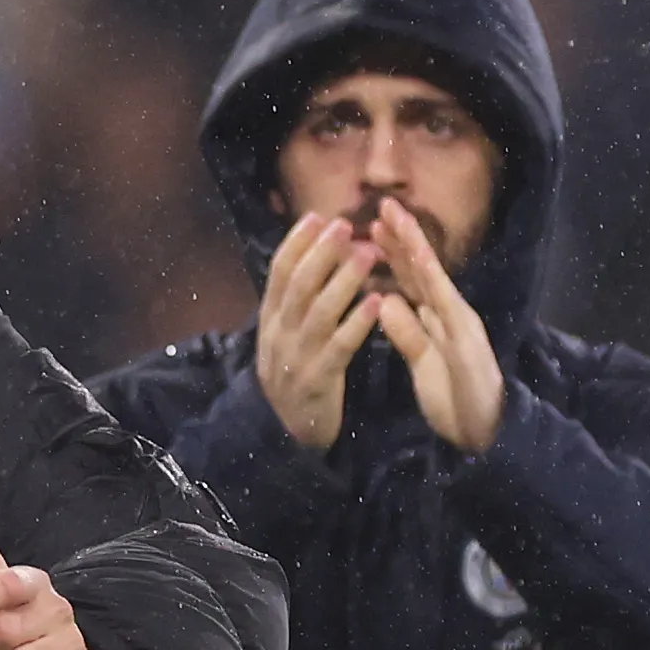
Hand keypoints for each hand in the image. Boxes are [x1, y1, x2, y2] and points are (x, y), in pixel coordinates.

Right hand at [256, 211, 382, 452]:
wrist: (289, 433)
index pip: (279, 274)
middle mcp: (279, 334)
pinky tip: (378, 303)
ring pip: (319, 312)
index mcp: (271, 320)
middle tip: (345, 226)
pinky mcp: (318, 381)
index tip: (317, 217)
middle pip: (299, 286)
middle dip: (321, 253)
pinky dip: (358, 323)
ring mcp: (297, 358)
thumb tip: (314, 259)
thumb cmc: (297, 376)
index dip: (297, 244)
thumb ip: (296, 304)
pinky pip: (340, 347)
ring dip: (344, 280)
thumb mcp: (286, 337)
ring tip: (369, 254)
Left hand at [369, 198, 504, 453]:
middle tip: (380, 204)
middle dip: (401, 236)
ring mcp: (459, 321)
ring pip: (432, 276)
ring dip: (413, 244)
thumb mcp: (421, 361)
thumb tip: (386, 301)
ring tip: (394, 216)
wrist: (484, 431)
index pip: (410, 280)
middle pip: (420, 269)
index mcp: (437, 319)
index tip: (370, 226)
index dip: (392, 253)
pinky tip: (417, 256)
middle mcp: (450, 313)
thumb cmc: (453, 398)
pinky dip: (431, 277)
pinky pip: (445, 303)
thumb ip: (406, 332)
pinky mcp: (465, 337)